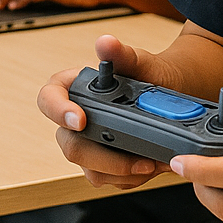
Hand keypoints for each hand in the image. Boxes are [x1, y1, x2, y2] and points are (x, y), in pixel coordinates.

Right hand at [37, 34, 171, 189]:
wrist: (173, 95)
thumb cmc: (152, 75)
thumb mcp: (142, 63)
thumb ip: (122, 54)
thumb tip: (105, 43)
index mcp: (74, 88)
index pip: (48, 98)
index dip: (58, 110)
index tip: (82, 120)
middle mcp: (75, 118)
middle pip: (70, 145)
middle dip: (104, 157)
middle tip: (135, 157)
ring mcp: (87, 143)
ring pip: (90, 169)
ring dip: (122, 172)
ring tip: (151, 162)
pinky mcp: (102, 164)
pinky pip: (108, 179)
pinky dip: (130, 177)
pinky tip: (150, 165)